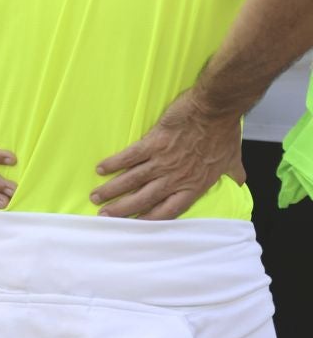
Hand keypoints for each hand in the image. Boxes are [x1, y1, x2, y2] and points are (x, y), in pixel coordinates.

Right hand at [92, 89, 244, 219]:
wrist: (215, 110)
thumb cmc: (224, 134)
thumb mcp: (233, 158)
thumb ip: (234, 173)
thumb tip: (241, 181)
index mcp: (194, 185)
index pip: (169, 210)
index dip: (150, 220)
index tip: (134, 226)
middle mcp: (175, 178)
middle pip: (144, 199)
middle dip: (122, 209)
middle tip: (104, 216)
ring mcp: (162, 161)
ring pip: (132, 180)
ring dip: (112, 189)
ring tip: (96, 196)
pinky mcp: (152, 143)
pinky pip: (129, 157)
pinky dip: (114, 163)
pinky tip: (101, 168)